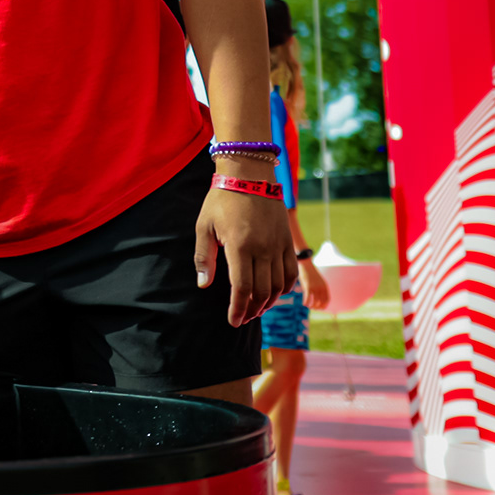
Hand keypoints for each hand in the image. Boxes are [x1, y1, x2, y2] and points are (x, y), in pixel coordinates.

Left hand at [195, 185, 296, 326]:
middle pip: (261, 291)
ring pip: (279, 286)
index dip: (238, 309)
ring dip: (268, 302)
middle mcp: (262, 248)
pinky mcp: (287, 240)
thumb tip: (203, 285)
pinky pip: (291, 272)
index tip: (233, 321)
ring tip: (256, 308)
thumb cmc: (221, 199)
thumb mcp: (204, 226)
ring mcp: (278, 245)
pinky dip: (285, 288)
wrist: (249, 173)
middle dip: (252, 309)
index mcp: (239, 246)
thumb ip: (203, 257)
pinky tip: (274, 293)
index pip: (242, 288)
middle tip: (243, 317)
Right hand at [302, 259, 328, 309]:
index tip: (320, 308)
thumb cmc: (310, 272)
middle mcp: (321, 288)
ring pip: (315, 301)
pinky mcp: (308, 286)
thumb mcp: (318, 280)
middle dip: (317, 307)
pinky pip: (308, 298)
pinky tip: (304, 304)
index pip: (327, 300)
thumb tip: (318, 295)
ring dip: (312, 306)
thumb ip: (320, 287)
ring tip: (308, 306)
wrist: (306, 264)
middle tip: (313, 308)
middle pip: (321, 302)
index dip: (324, 306)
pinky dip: (306, 302)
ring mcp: (315, 287)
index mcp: (325, 286)